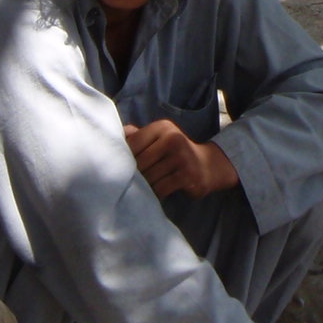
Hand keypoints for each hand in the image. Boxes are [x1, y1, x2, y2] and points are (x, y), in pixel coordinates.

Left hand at [123, 120, 239, 198]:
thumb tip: (113, 135)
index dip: (123, 158)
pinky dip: (154, 194)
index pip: (133, 143)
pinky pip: (161, 189)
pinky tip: (153, 195)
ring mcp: (181, 157)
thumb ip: (138, 135)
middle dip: (132, 175)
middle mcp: (173, 138)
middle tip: (127, 183)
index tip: (119, 168)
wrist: (209, 165)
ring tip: (139, 189)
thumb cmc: (176, 152)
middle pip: (140, 162)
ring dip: (143, 186)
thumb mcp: (160, 137)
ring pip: (149, 177)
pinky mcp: (187, 175)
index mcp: (163, 127)